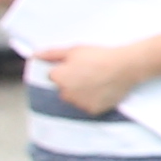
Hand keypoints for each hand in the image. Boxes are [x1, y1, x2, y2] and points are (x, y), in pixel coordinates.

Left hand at [43, 36, 160, 117]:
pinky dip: (93, 101)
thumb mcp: (74, 50)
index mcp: (58, 77)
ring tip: (97, 82)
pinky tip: (102, 90)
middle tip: (90, 73)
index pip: (54, 76)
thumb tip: (35, 55)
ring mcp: (79, 103)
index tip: (79, 66)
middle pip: (64, 90)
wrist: (125, 66)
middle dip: (72, 83)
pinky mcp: (92, 110)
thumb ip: (52, 54)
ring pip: (76, 99)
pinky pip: (88, 107)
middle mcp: (65, 93)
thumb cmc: (100, 56)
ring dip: (82, 93)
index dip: (66, 70)